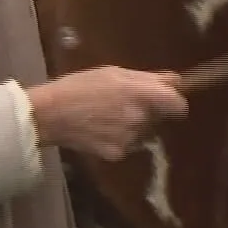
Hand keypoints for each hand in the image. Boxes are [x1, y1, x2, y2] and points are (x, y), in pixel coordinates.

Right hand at [27, 66, 188, 160]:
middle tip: (123, 103)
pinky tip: (100, 130)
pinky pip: (128, 144)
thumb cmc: (80, 86)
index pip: (179, 105)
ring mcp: (130, 139)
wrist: (49, 114)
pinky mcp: (118, 154)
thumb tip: (177, 82)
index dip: (175, 103)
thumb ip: (149, 79)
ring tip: (107, 116)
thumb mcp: (114, 73)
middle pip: (159, 118)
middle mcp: (140, 119)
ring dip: (134, 125)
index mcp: (142, 94)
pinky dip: (119, 138)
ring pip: (143, 132)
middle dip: (148, 111)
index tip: (166, 101)